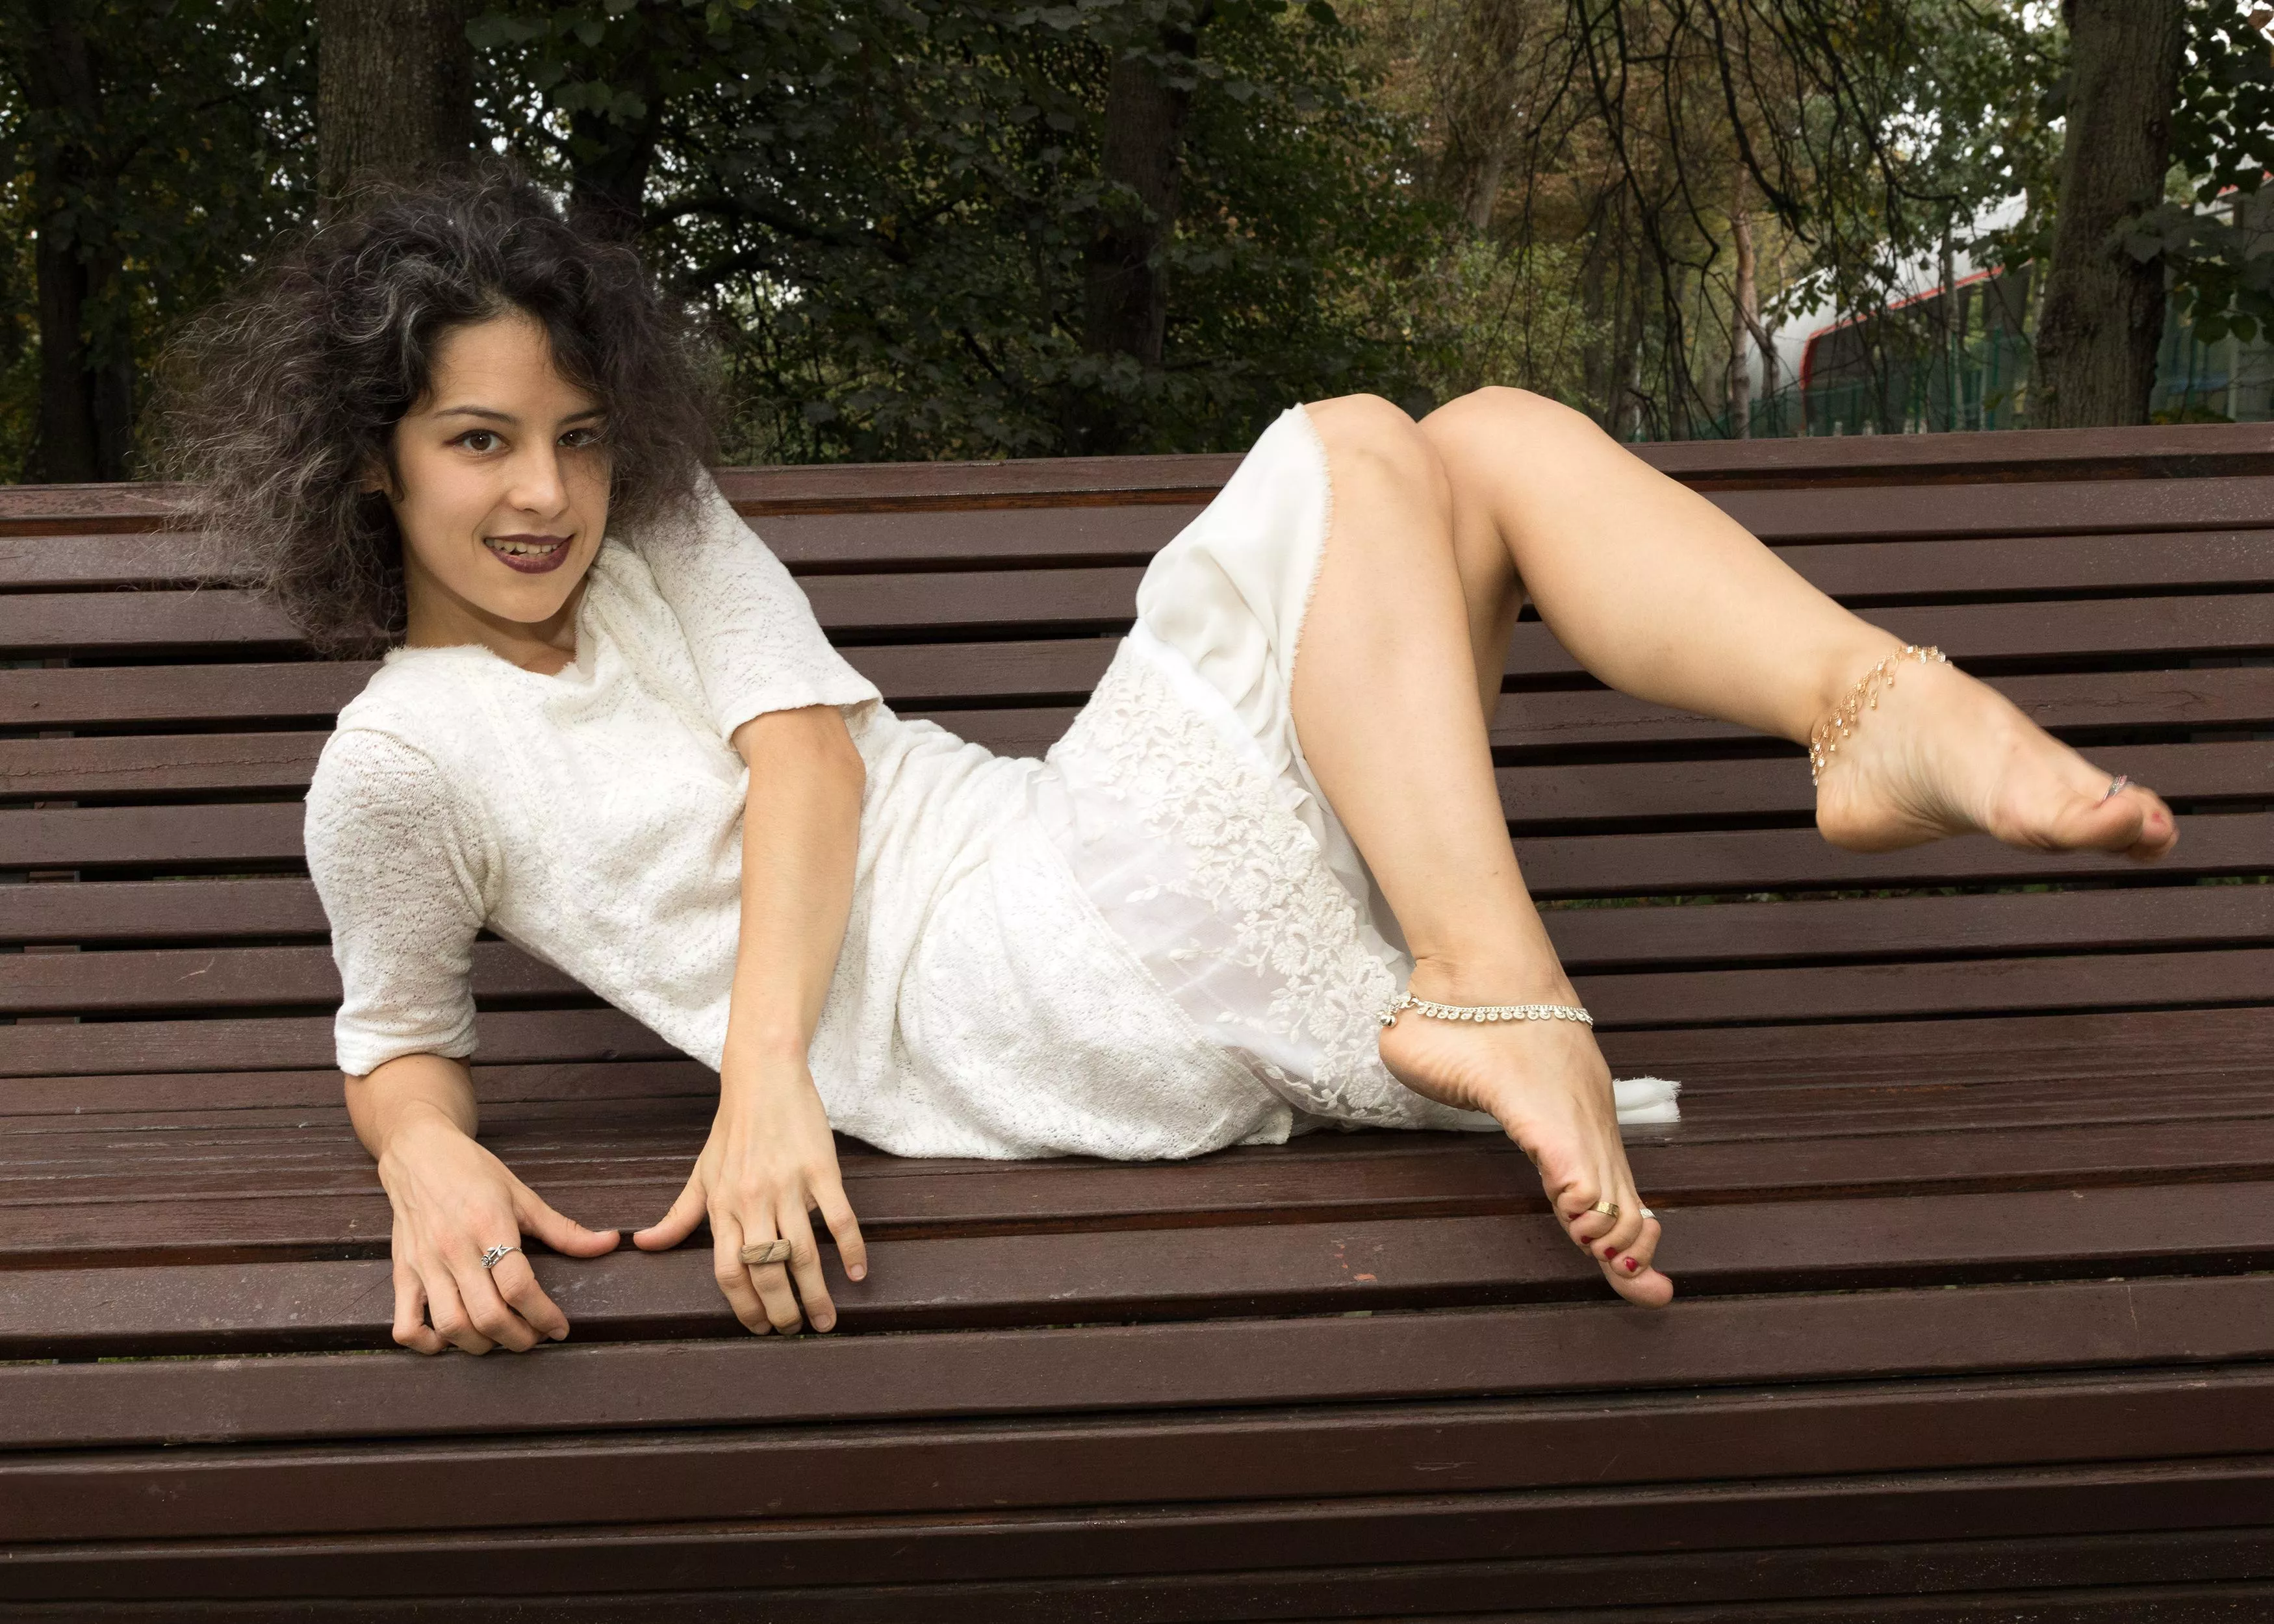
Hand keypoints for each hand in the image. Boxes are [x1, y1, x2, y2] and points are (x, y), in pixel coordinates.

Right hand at [376, 1106, 621, 1353]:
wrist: (419, 1153)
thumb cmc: (474, 1172)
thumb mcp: (523, 1196)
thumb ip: (564, 1229)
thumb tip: (610, 1243)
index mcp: (489, 1226)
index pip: (519, 1286)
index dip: (545, 1316)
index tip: (559, 1328)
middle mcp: (454, 1249)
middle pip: (487, 1315)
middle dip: (519, 1338)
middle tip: (534, 1336)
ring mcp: (424, 1264)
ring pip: (450, 1326)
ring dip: (481, 1345)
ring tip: (500, 1338)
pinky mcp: (402, 1273)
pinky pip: (405, 1325)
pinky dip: (427, 1344)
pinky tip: (451, 1339)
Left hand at [632, 1055, 867, 1333]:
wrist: (763, 1077)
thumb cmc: (732, 1129)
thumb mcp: (701, 1174)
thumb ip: (677, 1216)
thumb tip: (643, 1244)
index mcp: (723, 1206)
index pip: (728, 1273)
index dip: (745, 1308)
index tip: (760, 1328)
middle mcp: (753, 1200)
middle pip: (767, 1272)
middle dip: (782, 1312)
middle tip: (795, 1331)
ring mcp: (788, 1186)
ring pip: (803, 1254)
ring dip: (816, 1294)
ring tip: (825, 1321)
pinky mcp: (821, 1169)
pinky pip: (839, 1219)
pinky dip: (851, 1250)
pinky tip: (858, 1274)